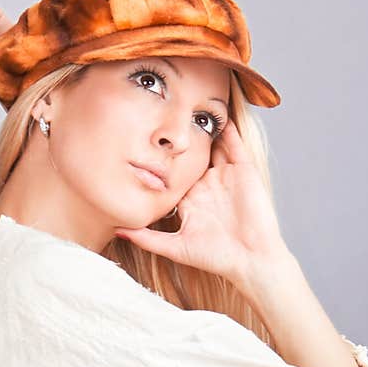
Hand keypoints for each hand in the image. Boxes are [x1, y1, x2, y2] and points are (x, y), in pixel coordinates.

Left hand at [114, 122, 292, 300]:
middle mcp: (207, 184)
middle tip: (161, 113)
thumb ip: (145, 238)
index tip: (138, 142)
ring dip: (201, 128)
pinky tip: (216, 113)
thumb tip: (116, 230)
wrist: (251, 260)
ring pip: (212, 144)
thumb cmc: (216, 257)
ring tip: (187, 105)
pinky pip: (234, 143)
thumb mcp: (174, 247)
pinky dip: (227, 128)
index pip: (172, 172)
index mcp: (190, 199)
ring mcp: (226, 175)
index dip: (158, 160)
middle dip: (179, 138)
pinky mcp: (244, 170)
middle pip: (190, 154)